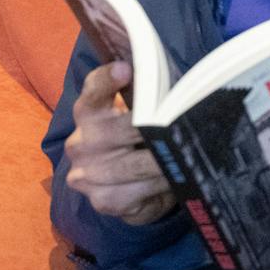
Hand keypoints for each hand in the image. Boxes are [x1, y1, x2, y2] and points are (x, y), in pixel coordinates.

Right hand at [63, 61, 176, 225]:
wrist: (119, 185)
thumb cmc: (133, 137)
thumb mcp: (134, 113)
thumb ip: (144, 94)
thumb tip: (175, 82)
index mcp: (88, 111)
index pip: (94, 90)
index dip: (109, 79)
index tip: (126, 69)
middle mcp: (81, 142)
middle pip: (124, 129)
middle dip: (157, 127)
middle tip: (183, 123)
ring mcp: (87, 174)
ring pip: (135, 165)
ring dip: (165, 160)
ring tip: (188, 154)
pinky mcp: (102, 200)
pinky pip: (139, 191)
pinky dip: (161, 184)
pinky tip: (175, 178)